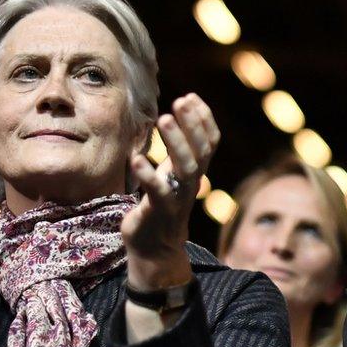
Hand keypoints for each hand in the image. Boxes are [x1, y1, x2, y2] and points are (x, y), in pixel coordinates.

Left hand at [121, 93, 219, 289]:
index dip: (204, 120)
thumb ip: (178, 150)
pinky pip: (158, 192)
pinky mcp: (160, 213)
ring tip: (163, 119)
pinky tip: (137, 158)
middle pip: (200, 152)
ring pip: (186, 169)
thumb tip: (179, 115)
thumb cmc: (160, 205)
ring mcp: (179, 199)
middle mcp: (192, 184)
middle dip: (192, 125)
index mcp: (196, 173)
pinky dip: (149, 175)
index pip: (210, 142)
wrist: (154, 249)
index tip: (191, 97)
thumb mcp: (172, 174)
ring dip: (176, 143)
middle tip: (179, 101)